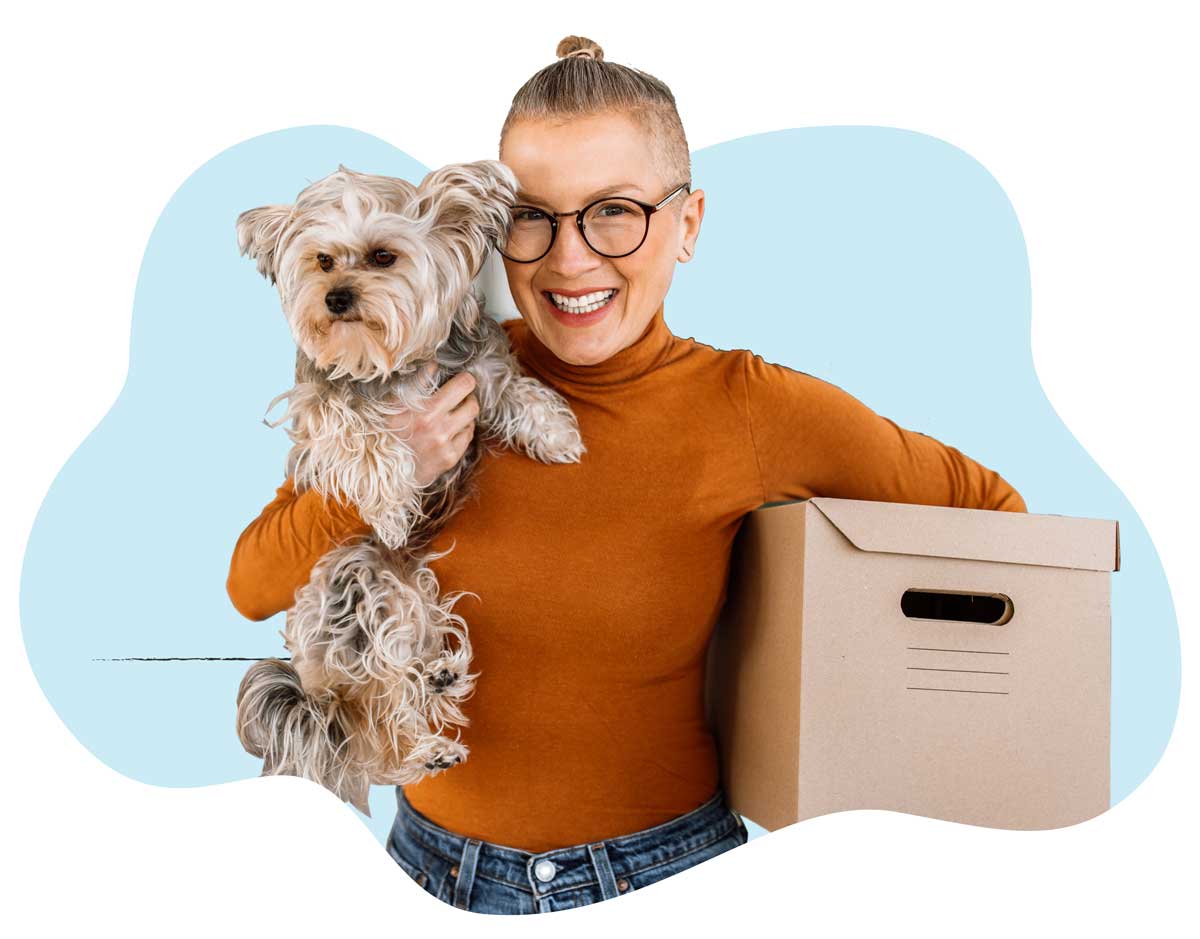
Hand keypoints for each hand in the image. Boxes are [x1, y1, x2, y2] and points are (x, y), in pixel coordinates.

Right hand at [386, 364, 479, 487]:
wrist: (380, 468)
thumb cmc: (384, 430)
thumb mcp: (394, 403)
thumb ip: (417, 383)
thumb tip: (434, 365)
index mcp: (427, 410)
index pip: (463, 385)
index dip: (465, 379)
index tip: (462, 379)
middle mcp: (440, 428)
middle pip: (473, 404)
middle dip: (467, 398)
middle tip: (459, 397)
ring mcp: (446, 445)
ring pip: (471, 421)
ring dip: (465, 415)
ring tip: (451, 414)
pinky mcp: (449, 459)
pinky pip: (467, 438)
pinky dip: (461, 431)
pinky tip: (449, 430)